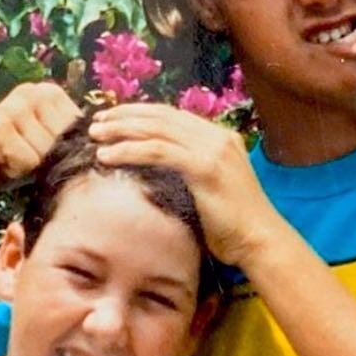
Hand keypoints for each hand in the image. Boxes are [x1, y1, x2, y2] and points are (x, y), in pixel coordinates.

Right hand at [0, 81, 81, 209]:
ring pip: (49, 151)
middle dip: (51, 159)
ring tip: (14, 160)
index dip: (67, 151)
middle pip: (66, 139)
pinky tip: (3, 164)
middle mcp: (33, 91)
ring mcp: (14, 106)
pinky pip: (29, 160)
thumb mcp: (50, 146)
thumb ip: (73, 139)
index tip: (41, 151)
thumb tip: (106, 147)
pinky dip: (18, 171)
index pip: (83, 129)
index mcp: (51, 92)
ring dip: (33, 167)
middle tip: (26, 157)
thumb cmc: (14, 162)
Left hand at [88, 103, 282, 265]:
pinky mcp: (204, 166)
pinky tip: (108, 155)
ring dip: (122, 130)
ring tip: (96, 136)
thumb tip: (155, 175)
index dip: (140, 114)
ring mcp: (212, 149)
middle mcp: (217, 136)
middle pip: (162, 115)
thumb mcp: (210, 191)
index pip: (173, 116)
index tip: (114, 120)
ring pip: (156, 129)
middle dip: (126, 116)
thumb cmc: (234, 227)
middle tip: (97, 122)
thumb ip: (190, 173)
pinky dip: (129, 150)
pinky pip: (158, 151)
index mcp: (220, 138)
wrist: (259, 241)